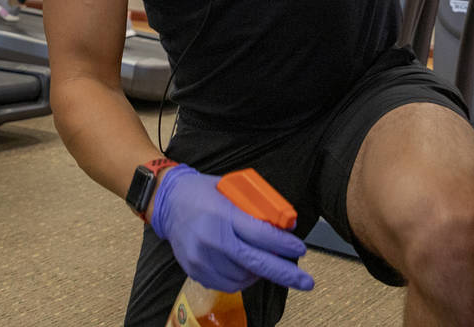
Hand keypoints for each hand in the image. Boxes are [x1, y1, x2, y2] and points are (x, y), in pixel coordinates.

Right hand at [150, 165, 313, 292]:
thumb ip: (255, 208)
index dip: (284, 245)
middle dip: (285, 274)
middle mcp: (212, 238)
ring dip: (261, 273)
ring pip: (243, 276)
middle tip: (306, 281)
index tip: (299, 249)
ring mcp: (202, 257)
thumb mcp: (230, 190)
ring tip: (266, 264)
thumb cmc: (201, 192)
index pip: (261, 235)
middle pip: (256, 262)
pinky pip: (227, 284)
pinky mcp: (196, 270)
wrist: (167, 203)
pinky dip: (242, 280)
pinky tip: (248, 270)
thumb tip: (285, 225)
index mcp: (222, 215)